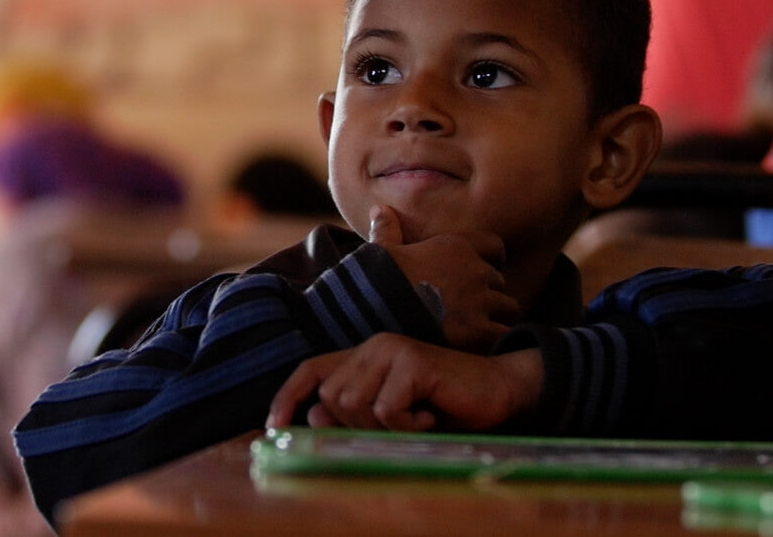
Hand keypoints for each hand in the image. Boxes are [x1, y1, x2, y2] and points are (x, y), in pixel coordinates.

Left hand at [267, 333, 542, 431]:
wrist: (498, 391)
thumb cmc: (445, 406)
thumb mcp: (394, 415)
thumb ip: (355, 414)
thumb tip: (313, 417)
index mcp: (363, 355)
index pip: (311, 370)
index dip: (287, 397)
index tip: (274, 426)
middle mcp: (372, 346)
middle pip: (331, 398)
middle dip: (357, 424)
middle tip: (398, 424)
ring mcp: (392, 351)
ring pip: (354, 405)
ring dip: (385, 426)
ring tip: (416, 417)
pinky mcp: (412, 363)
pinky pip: (386, 411)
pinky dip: (407, 426)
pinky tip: (430, 416)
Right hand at [369, 205, 518, 351]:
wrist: (378, 312)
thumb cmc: (378, 279)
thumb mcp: (380, 250)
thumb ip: (386, 229)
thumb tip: (378, 209)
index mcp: (456, 246)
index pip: (494, 245)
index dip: (492, 258)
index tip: (485, 268)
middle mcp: (475, 270)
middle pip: (499, 280)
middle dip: (489, 291)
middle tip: (471, 306)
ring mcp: (480, 301)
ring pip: (509, 306)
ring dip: (497, 316)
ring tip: (479, 327)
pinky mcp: (480, 331)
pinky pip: (503, 333)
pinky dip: (496, 339)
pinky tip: (482, 345)